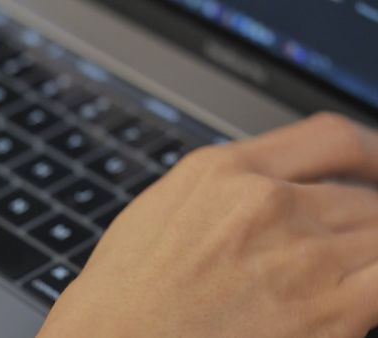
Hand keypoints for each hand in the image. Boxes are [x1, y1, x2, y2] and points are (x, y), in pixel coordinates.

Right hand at [38, 113, 377, 337]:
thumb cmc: (122, 294)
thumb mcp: (161, 210)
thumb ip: (223, 188)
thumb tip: (264, 184)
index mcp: (223, 171)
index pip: (329, 138)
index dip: (368, 150)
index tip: (371, 166)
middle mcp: (266, 202)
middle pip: (360, 194)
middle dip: (363, 213)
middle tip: (348, 237)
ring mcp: (301, 254)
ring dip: (370, 247)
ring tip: (344, 270)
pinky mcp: (327, 311)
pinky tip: (361, 292)